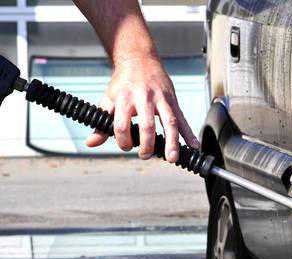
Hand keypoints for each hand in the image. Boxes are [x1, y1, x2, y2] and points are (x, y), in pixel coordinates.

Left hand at [84, 53, 198, 162]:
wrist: (139, 60)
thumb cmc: (123, 84)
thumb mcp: (109, 100)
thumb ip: (102, 124)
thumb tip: (91, 143)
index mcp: (124, 99)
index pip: (121, 125)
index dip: (123, 140)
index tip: (126, 146)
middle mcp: (143, 98)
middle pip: (147, 125)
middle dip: (147, 144)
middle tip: (145, 155)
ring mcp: (161, 99)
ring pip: (169, 122)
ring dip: (172, 142)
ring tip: (172, 158)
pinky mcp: (173, 100)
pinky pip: (182, 119)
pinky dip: (189, 133)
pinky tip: (193, 145)